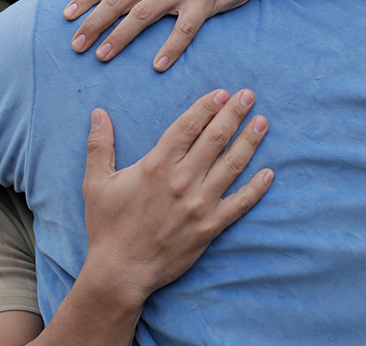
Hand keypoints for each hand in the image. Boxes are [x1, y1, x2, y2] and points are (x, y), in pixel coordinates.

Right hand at [80, 89, 273, 306]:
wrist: (121, 271)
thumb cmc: (107, 226)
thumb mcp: (96, 182)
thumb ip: (99, 145)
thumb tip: (98, 113)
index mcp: (156, 165)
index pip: (188, 126)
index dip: (207, 106)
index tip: (222, 93)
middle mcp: (182, 180)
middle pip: (215, 139)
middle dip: (234, 114)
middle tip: (249, 96)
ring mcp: (199, 204)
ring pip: (232, 165)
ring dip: (249, 141)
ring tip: (262, 122)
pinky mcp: (210, 227)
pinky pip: (239, 204)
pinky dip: (256, 188)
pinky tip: (269, 173)